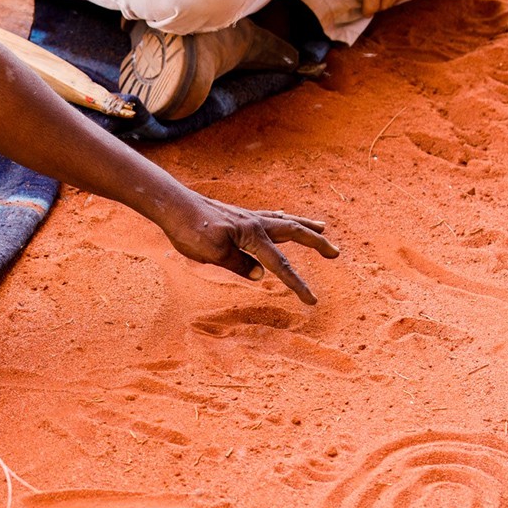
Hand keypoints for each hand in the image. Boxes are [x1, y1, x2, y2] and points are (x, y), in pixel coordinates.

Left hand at [159, 195, 339, 304]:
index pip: (280, 265)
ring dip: (305, 226)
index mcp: (252, 235)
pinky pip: (268, 216)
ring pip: (284, 220)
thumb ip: (239, 264)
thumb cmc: (190, 230)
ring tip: (322, 228)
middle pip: (295, 232)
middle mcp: (255, 223)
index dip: (298, 284)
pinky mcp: (238, 215)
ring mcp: (247, 217)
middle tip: (335, 253)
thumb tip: (261, 275)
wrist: (172, 205)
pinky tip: (283, 217)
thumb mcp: (213, 253)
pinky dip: (282, 218)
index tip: (312, 301)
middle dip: (317, 243)